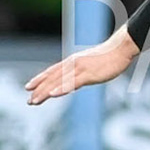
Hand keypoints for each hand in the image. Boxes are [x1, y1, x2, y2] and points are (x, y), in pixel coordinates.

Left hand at [24, 28, 138, 105]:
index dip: (39, 79)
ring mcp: (80, 69)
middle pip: (52, 78)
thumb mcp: (92, 63)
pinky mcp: (89, 74)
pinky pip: (72, 83)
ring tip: (34, 101)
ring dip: (45, 92)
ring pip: (58, 82)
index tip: (28, 87)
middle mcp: (72, 64)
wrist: (121, 48)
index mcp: (73, 61)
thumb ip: (82, 70)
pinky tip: (53, 94)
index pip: (52, 71)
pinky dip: (61, 88)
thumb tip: (77, 77)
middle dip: (39, 90)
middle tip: (29, 101)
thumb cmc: (109, 56)